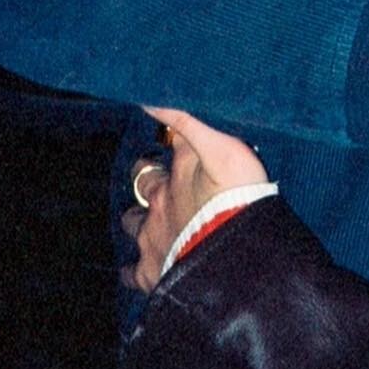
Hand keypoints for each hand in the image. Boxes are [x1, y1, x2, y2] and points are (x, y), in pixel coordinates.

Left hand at [120, 108, 266, 295]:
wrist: (236, 250)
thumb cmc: (237, 195)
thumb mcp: (223, 147)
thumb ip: (189, 121)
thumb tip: (151, 96)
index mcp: (177, 171)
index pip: (164, 148)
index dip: (168, 143)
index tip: (172, 142)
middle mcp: (157, 201)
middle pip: (142, 183)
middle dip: (146, 181)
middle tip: (159, 181)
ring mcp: (151, 237)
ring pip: (131, 223)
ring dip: (137, 220)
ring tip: (147, 221)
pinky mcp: (151, 271)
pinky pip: (131, 271)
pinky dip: (132, 268)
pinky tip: (135, 269)